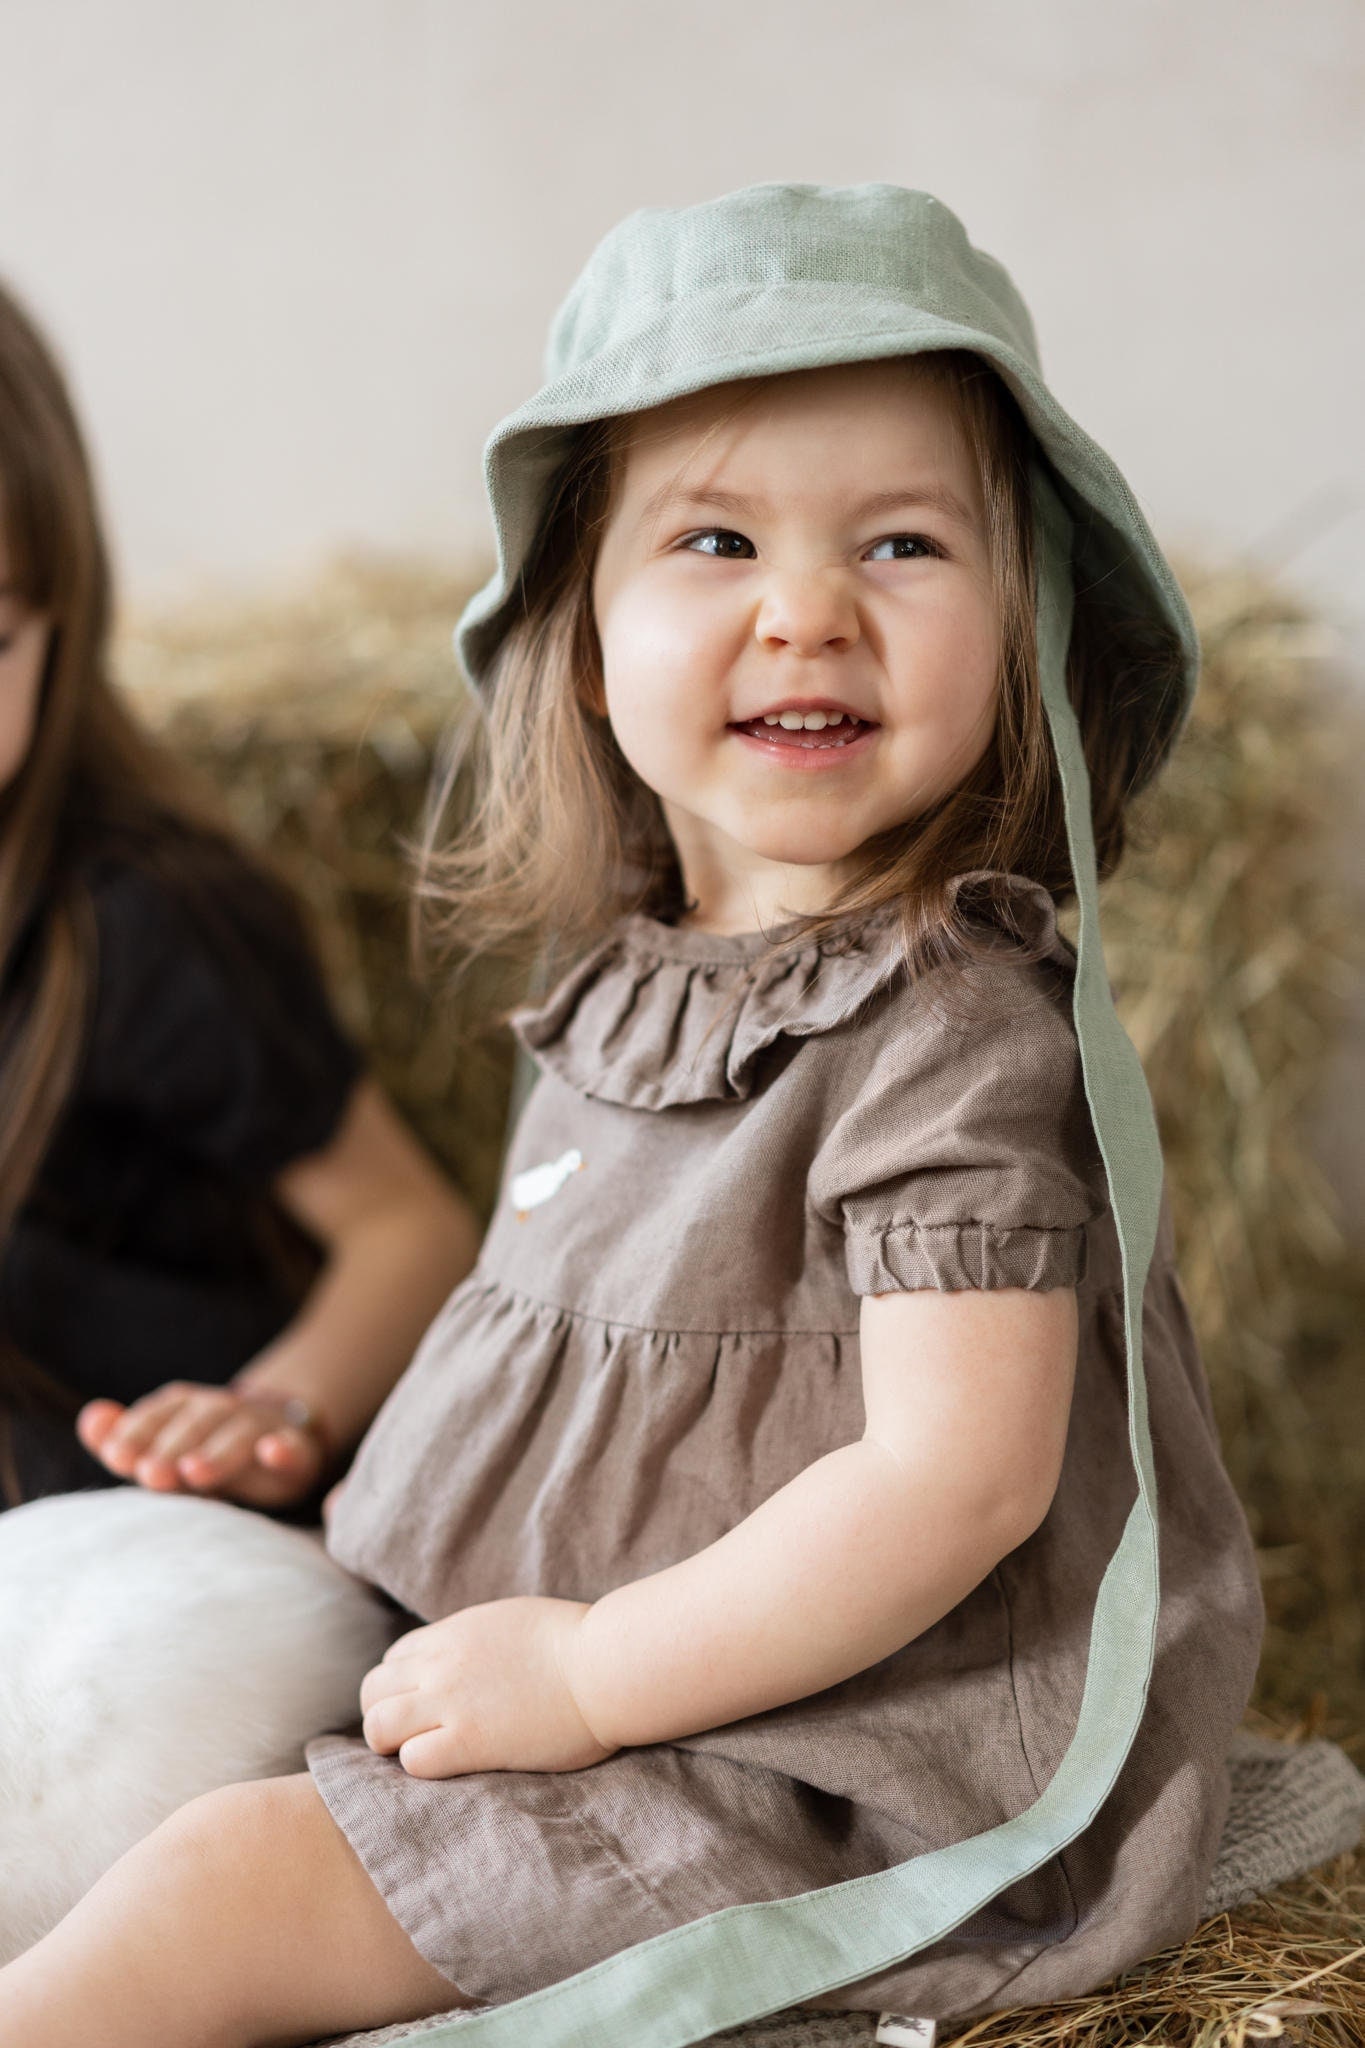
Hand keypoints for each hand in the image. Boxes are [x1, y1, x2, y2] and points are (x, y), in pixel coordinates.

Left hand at [76, 1382, 327, 1507]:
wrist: (281, 1437)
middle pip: (196, 1423)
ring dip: (217, 1450)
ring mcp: (261, 1428)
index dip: (137, 1433)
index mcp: (186, 1407)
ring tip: (195, 1472)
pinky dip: (283, 1448)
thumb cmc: (208, 1450)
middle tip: (150, 1474)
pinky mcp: (296, 1450)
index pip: (158, 1414)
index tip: (115, 1457)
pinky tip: (272, 1452)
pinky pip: (292, 1446)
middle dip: (172, 1448)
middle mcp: (223, 1410)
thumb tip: (89, 1420)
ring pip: (238, 1434)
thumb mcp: (166, 1449)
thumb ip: (125, 1439)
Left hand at [359, 1596, 616, 1777]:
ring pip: (378, 1725)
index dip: (402, 1685)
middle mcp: (442, 1664)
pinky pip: (413, 1759)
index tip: (423, 1703)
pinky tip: (450, 1765)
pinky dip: (421, 1765)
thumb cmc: (576, 1643)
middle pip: (373, 1690)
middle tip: (413, 1734)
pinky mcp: (470, 1741)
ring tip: (421, 1753)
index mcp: (453, 1633)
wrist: (604, 1665)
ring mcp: (452, 1702)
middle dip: (383, 1713)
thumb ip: (477, 1639)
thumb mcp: (511, 1621)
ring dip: (391, 1743)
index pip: (394, 1658)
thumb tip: (468, 1655)